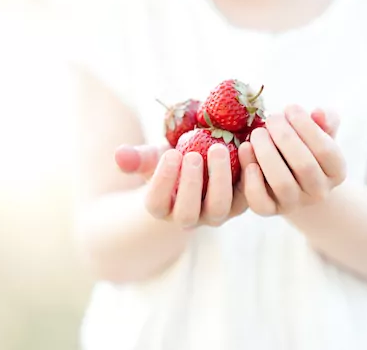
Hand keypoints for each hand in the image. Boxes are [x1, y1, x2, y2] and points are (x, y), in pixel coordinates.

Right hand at [115, 144, 247, 228]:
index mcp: (162, 208)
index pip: (156, 203)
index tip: (169, 154)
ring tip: (218, 149)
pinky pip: (246, 196)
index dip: (162, 181)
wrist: (199, 162)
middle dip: (189, 185)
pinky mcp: (239, 202)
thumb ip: (136, 157)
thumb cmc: (170, 161)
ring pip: (219, 208)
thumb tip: (119, 154)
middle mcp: (188, 217)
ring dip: (219, 180)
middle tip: (191, 154)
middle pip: (187, 213)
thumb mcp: (152, 157)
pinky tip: (244, 148)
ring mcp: (215, 213)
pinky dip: (247, 174)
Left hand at [238, 105, 346, 215]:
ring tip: (258, 133)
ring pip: (282, 183)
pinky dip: (251, 179)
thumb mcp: (319, 131)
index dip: (307, 127)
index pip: (326, 151)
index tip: (290, 107)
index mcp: (336, 172)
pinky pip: (260, 203)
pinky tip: (246, 151)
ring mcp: (294, 203)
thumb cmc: (305, 144)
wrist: (290, 174)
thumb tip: (319, 113)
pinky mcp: (269, 210)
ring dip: (267, 154)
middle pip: (304, 166)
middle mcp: (319, 192)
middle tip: (271, 118)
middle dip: (285, 137)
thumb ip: (325, 120)